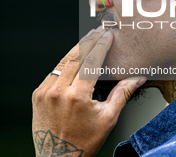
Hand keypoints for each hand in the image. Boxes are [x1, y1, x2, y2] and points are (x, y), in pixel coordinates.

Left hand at [32, 27, 146, 156]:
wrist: (57, 156)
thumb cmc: (83, 141)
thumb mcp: (107, 119)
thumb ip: (122, 94)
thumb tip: (137, 78)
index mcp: (77, 96)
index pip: (91, 62)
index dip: (101, 45)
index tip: (108, 35)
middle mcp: (58, 91)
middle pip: (75, 56)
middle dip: (88, 41)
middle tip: (98, 30)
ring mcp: (45, 91)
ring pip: (62, 61)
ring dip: (75, 48)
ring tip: (87, 39)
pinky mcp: (38, 93)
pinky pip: (53, 72)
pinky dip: (64, 63)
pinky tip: (72, 57)